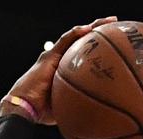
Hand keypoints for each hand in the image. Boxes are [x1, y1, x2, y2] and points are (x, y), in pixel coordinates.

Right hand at [0, 16, 118, 124]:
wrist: (25, 107)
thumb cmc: (44, 112)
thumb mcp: (71, 107)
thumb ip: (85, 106)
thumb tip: (103, 113)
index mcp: (68, 70)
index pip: (86, 55)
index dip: (101, 49)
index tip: (118, 47)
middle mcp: (62, 60)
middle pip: (84, 42)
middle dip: (101, 33)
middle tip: (117, 27)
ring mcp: (55, 56)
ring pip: (77, 36)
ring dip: (94, 27)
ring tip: (110, 21)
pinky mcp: (49, 56)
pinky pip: (66, 40)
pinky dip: (77, 33)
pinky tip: (90, 28)